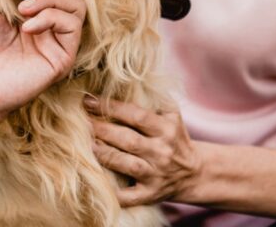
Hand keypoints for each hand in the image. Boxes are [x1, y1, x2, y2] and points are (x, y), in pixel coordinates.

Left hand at [87, 98, 201, 205]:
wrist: (195, 172)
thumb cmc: (175, 137)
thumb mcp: (171, 114)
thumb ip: (153, 98)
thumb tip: (125, 78)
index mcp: (167, 129)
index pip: (137, 116)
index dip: (111, 107)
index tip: (88, 100)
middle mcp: (162, 152)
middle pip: (128, 140)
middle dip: (101, 129)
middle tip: (81, 120)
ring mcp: (156, 175)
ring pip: (126, 165)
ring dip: (103, 154)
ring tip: (85, 143)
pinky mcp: (150, 195)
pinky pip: (130, 196)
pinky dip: (113, 192)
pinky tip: (97, 181)